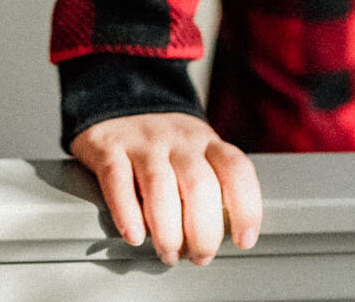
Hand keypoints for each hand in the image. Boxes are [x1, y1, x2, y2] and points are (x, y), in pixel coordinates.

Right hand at [69, 112, 261, 265]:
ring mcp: (143, 142)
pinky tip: (134, 235)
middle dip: (203, 232)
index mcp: (206, 143)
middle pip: (199, 186)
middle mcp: (178, 140)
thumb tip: (217, 241)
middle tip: (199, 256)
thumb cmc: (163, 144)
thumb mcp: (196, 154)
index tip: (244, 240)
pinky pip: (117, 182)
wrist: (114, 99)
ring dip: (167, 232)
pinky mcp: (108, 147)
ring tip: (168, 253)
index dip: (246, 208)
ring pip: (160, 187)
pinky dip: (127, 214)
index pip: (236, 170)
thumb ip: (210, 188)